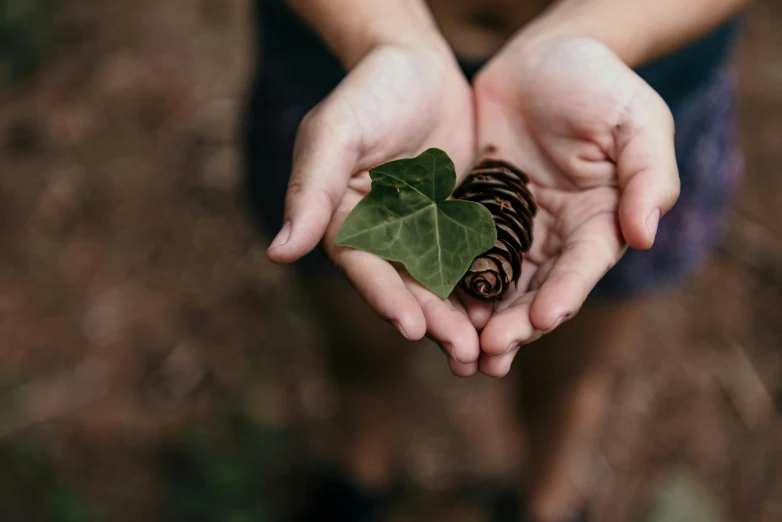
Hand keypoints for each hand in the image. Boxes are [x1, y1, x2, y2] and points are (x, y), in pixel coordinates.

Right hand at [266, 45, 483, 375]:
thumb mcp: (337, 131)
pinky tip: (510, 310)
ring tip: (487, 351)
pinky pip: (471, 260)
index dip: (386, 297)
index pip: (364, 267)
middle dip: (433, 321)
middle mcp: (382, 236)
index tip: (411, 327)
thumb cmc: (369, 92)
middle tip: (463, 353)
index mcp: (346, 222)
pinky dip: (487, 287)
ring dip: (462, 319)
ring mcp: (421, 233)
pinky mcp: (455, 224)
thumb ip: (311, 188)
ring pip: (442, 284)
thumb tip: (278, 251)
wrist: (417, 66)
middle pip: (406, 287)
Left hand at [466, 36, 679, 376]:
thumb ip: (646, 175)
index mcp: (599, 221)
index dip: (565, 294)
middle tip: (489, 353)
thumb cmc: (597, 82)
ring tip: (463, 352)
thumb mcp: (635, 120)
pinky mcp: (477, 215)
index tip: (543, 318)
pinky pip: (463, 253)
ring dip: (482, 319)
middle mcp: (556, 235)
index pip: (582, 267)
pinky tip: (434, 306)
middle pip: (537, 289)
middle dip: (516, 324)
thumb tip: (645, 234)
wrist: (541, 57)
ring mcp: (514, 228)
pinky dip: (452, 283)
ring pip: (498, 284)